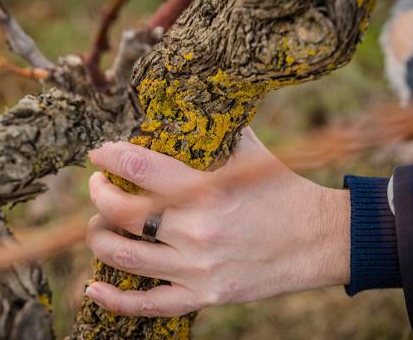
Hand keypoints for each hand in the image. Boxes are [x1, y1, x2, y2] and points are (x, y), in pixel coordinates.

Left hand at [85, 127, 350, 316]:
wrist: (320, 240)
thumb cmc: (284, 191)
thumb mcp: (252, 153)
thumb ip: (217, 132)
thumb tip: (185, 109)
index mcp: (208, 189)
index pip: (140, 168)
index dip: (110, 157)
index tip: (99, 153)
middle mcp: (197, 230)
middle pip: (122, 213)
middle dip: (99, 195)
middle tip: (98, 185)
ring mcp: (198, 267)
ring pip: (124, 256)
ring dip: (100, 237)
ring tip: (99, 225)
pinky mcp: (204, 295)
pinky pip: (148, 304)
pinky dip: (114, 299)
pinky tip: (92, 287)